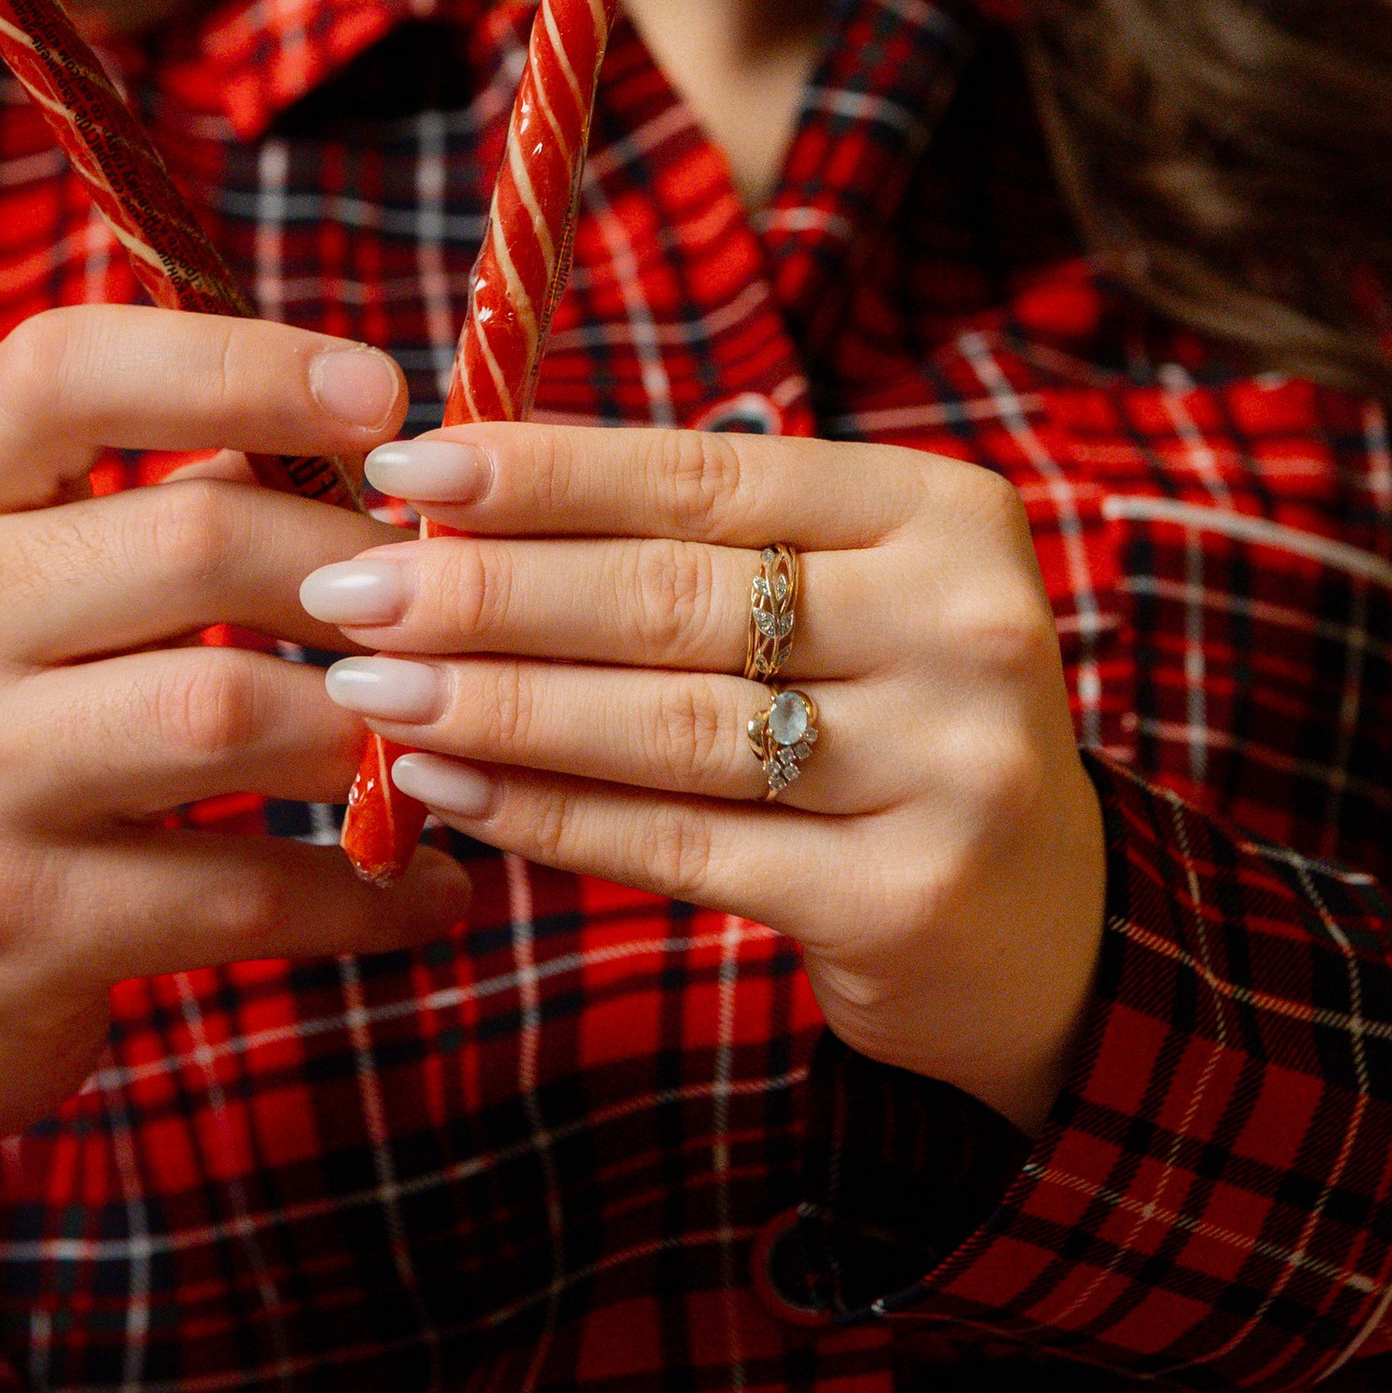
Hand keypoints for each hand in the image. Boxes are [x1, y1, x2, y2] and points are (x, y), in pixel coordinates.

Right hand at [0, 310, 466, 1328]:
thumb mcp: (25, 586)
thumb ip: (167, 502)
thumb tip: (376, 446)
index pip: (65, 369)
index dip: (235, 361)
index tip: (377, 390)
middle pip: (191, 540)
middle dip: (350, 567)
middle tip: (437, 607)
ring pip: (223, 710)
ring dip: (364, 724)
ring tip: (435, 732)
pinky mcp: (10, 922)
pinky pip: (237, 888)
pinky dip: (362, 890)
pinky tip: (428, 887)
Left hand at [300, 422, 1104, 1136]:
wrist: (1046, 927)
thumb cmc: (887, 711)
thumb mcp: (834, 590)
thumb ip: (684, 534)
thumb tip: (453, 479)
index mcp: (942, 512)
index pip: (704, 473)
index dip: (541, 470)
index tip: (400, 465)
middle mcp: (964, 627)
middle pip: (672, 597)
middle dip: (485, 590)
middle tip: (345, 584)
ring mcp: (947, 769)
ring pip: (667, 724)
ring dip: (493, 703)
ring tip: (365, 686)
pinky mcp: (902, 897)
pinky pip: (680, 844)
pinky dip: (546, 814)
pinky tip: (444, 787)